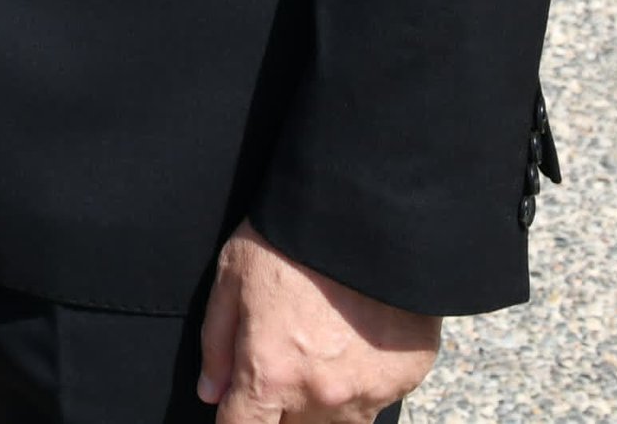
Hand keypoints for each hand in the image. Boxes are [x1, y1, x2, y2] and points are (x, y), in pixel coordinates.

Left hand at [198, 223, 437, 423]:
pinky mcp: (405, 379)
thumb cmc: (292, 238)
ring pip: (336, 423)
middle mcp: (320, 396)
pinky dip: (362, 380)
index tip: (240, 403)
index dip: (236, 420)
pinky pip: (376, 399)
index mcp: (270, 374)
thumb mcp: (232, 276)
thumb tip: (211, 392)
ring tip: (322, 347)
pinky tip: (357, 338)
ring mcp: (367, 392)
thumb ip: (217, 342)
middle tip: (283, 359)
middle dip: (280, 406)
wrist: (372, 213)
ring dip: (322, 400)